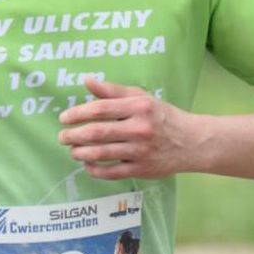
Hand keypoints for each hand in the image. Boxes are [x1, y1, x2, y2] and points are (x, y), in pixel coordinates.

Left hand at [58, 76, 191, 179]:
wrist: (191, 142)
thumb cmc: (162, 117)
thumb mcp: (141, 98)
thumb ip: (113, 91)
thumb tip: (87, 81)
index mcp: (139, 107)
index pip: (100, 109)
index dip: (77, 113)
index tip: (64, 118)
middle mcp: (140, 129)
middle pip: (97, 133)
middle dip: (73, 135)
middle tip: (62, 137)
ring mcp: (140, 151)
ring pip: (101, 154)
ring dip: (80, 153)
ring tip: (72, 150)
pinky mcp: (142, 169)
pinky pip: (111, 172)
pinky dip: (95, 170)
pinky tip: (88, 165)